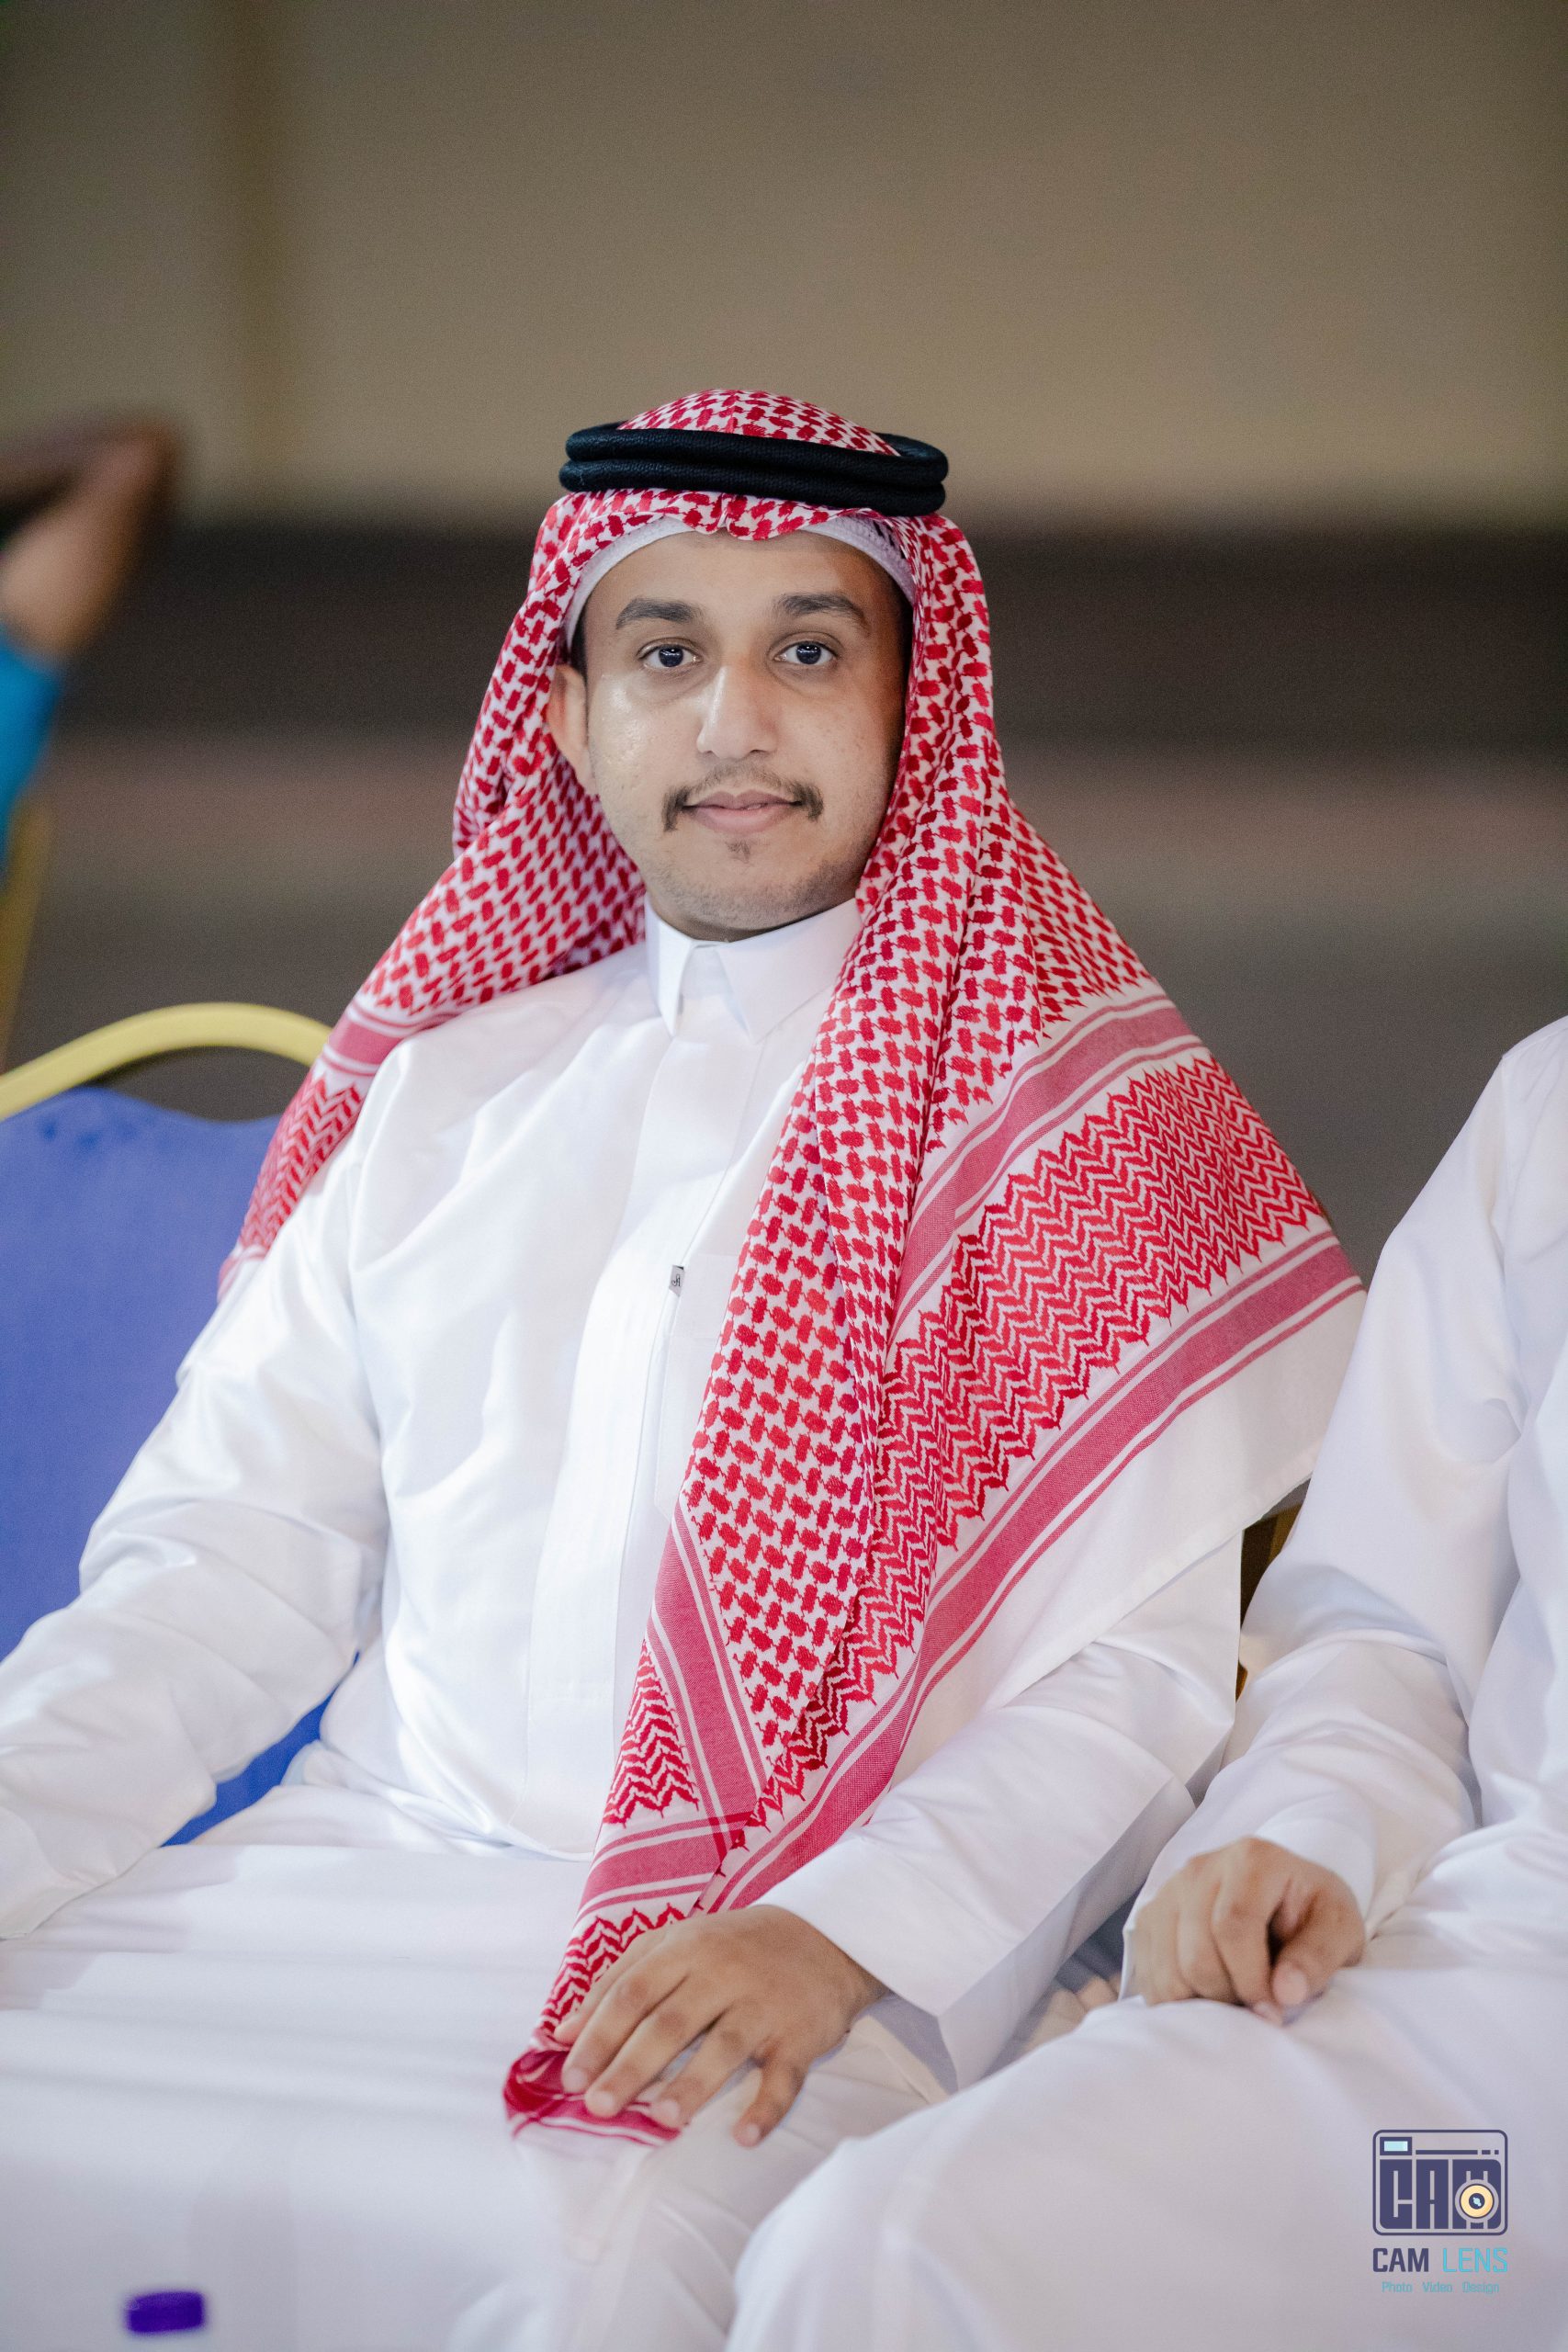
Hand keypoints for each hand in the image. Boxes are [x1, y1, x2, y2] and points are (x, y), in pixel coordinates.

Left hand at [557, 1905, 884, 2145]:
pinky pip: (785, 2075)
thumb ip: (618, 1980)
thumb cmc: (733, 1947)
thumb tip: (564, 2030)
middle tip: (599, 2106)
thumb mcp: (675, 1944)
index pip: (633, 1993)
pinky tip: (744, 2135)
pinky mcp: (800, 2035)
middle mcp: (723, 1974)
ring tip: (663, 2119)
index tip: (570, 2077)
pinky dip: (766, 2107)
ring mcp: (764, 2005)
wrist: (823, 1936)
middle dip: (631, 2066)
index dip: (599, 2035)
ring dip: (694, 2083)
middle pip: (671, 2022)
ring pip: (725, 2046)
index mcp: (686, 1949)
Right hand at [1130, 1837, 1364, 2020]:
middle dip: (1228, 1996)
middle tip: (1256, 2009)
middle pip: (1196, 1953)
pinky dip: (1178, 2001)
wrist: (1284, 1895)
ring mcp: (1169, 1890)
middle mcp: (1201, 1867)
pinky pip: (1150, 1975)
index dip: (1250, 1979)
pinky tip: (1210, 1995)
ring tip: (1235, 1998)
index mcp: (1252, 1859)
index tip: (1274, 2010)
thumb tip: (1285, 1992)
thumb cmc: (1313, 1913)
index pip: (1232, 1926)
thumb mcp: (1340, 1929)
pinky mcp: (1150, 1916)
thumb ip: (1319, 1957)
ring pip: (1168, 1969)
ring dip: (1202, 2002)